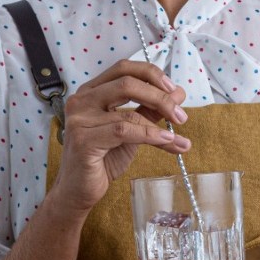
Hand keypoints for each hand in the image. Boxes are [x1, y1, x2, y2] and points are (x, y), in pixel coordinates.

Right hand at [49, 60, 188, 216]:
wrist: (79, 191)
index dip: (151, 74)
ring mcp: (79, 119)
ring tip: (178, 136)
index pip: (123, 68)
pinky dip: (149, 135)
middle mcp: (82, 100)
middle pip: (127, 83)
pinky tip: (166, 141)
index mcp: (92, 91)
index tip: (173, 89)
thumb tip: (178, 94)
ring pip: (128, 112)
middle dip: (160, 97)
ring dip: (160, 123)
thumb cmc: (102, 159)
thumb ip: (150, 110)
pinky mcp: (83, 140)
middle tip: (180, 115)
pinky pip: (124, 132)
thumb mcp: (131, 129)